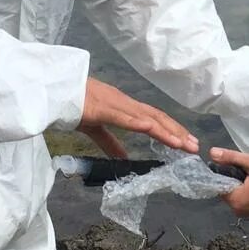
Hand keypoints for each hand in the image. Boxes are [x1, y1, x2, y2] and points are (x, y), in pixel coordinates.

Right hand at [79, 77, 197, 153]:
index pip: (153, 119)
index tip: (187, 142)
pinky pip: (121, 117)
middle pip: (156, 118)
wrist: (54, 91)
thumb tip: (123, 158)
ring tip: (181, 144)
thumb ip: (110, 143)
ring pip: (145, 118)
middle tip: (195, 147)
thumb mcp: (95, 128)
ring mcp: (114, 104)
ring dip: (165, 131)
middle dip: (177, 132)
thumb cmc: (73, 105)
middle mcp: (125, 103)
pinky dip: (137, 122)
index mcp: (124, 107)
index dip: (172, 130)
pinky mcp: (100, 109)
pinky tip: (150, 128)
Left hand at [211, 147, 248, 216]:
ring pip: (237, 192)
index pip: (217, 184)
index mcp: (234, 200)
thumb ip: (231, 157)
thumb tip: (211, 153)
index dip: (221, 170)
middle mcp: (238, 210)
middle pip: (227, 188)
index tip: (230, 160)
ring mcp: (248, 213)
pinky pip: (246, 197)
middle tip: (248, 164)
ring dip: (242, 181)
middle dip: (233, 175)